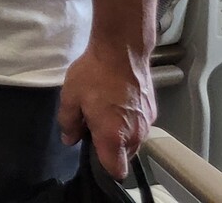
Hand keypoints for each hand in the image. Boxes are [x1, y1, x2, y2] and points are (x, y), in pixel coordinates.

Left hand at [59, 44, 155, 180]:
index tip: (93, 156)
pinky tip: (116, 103)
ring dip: (120, 135)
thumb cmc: (94, 74)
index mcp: (114, 136)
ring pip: (133, 142)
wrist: (122, 50)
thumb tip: (70, 138)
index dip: (104, 169)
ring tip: (104, 113)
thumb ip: (69, 124)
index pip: (116, 171)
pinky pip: (139, 126)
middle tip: (93, 127)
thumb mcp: (70, 98)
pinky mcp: (152, 111)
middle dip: (109, 149)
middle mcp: (135, 134)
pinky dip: (129, 122)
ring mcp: (147, 123)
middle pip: (124, 157)